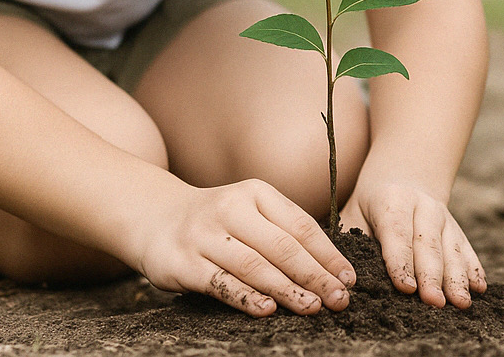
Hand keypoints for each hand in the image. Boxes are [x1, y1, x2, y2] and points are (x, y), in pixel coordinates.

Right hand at [133, 179, 356, 316]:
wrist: (154, 216)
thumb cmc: (217, 220)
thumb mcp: (250, 211)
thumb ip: (283, 231)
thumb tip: (331, 267)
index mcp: (256, 193)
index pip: (300, 225)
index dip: (328, 254)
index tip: (349, 279)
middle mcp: (231, 209)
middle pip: (282, 246)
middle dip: (315, 275)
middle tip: (338, 299)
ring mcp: (205, 235)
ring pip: (254, 265)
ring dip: (287, 289)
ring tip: (312, 307)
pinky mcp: (184, 262)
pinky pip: (220, 283)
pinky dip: (246, 297)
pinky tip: (267, 309)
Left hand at [341, 181, 486, 308]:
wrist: (403, 175)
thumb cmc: (369, 205)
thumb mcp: (353, 214)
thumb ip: (351, 241)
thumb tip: (344, 277)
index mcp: (393, 200)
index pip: (397, 233)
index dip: (401, 261)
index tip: (405, 288)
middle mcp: (424, 206)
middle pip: (428, 244)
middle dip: (432, 275)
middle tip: (435, 303)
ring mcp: (444, 217)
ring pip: (452, 248)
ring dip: (457, 277)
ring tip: (461, 303)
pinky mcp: (456, 228)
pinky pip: (467, 249)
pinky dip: (474, 268)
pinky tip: (479, 288)